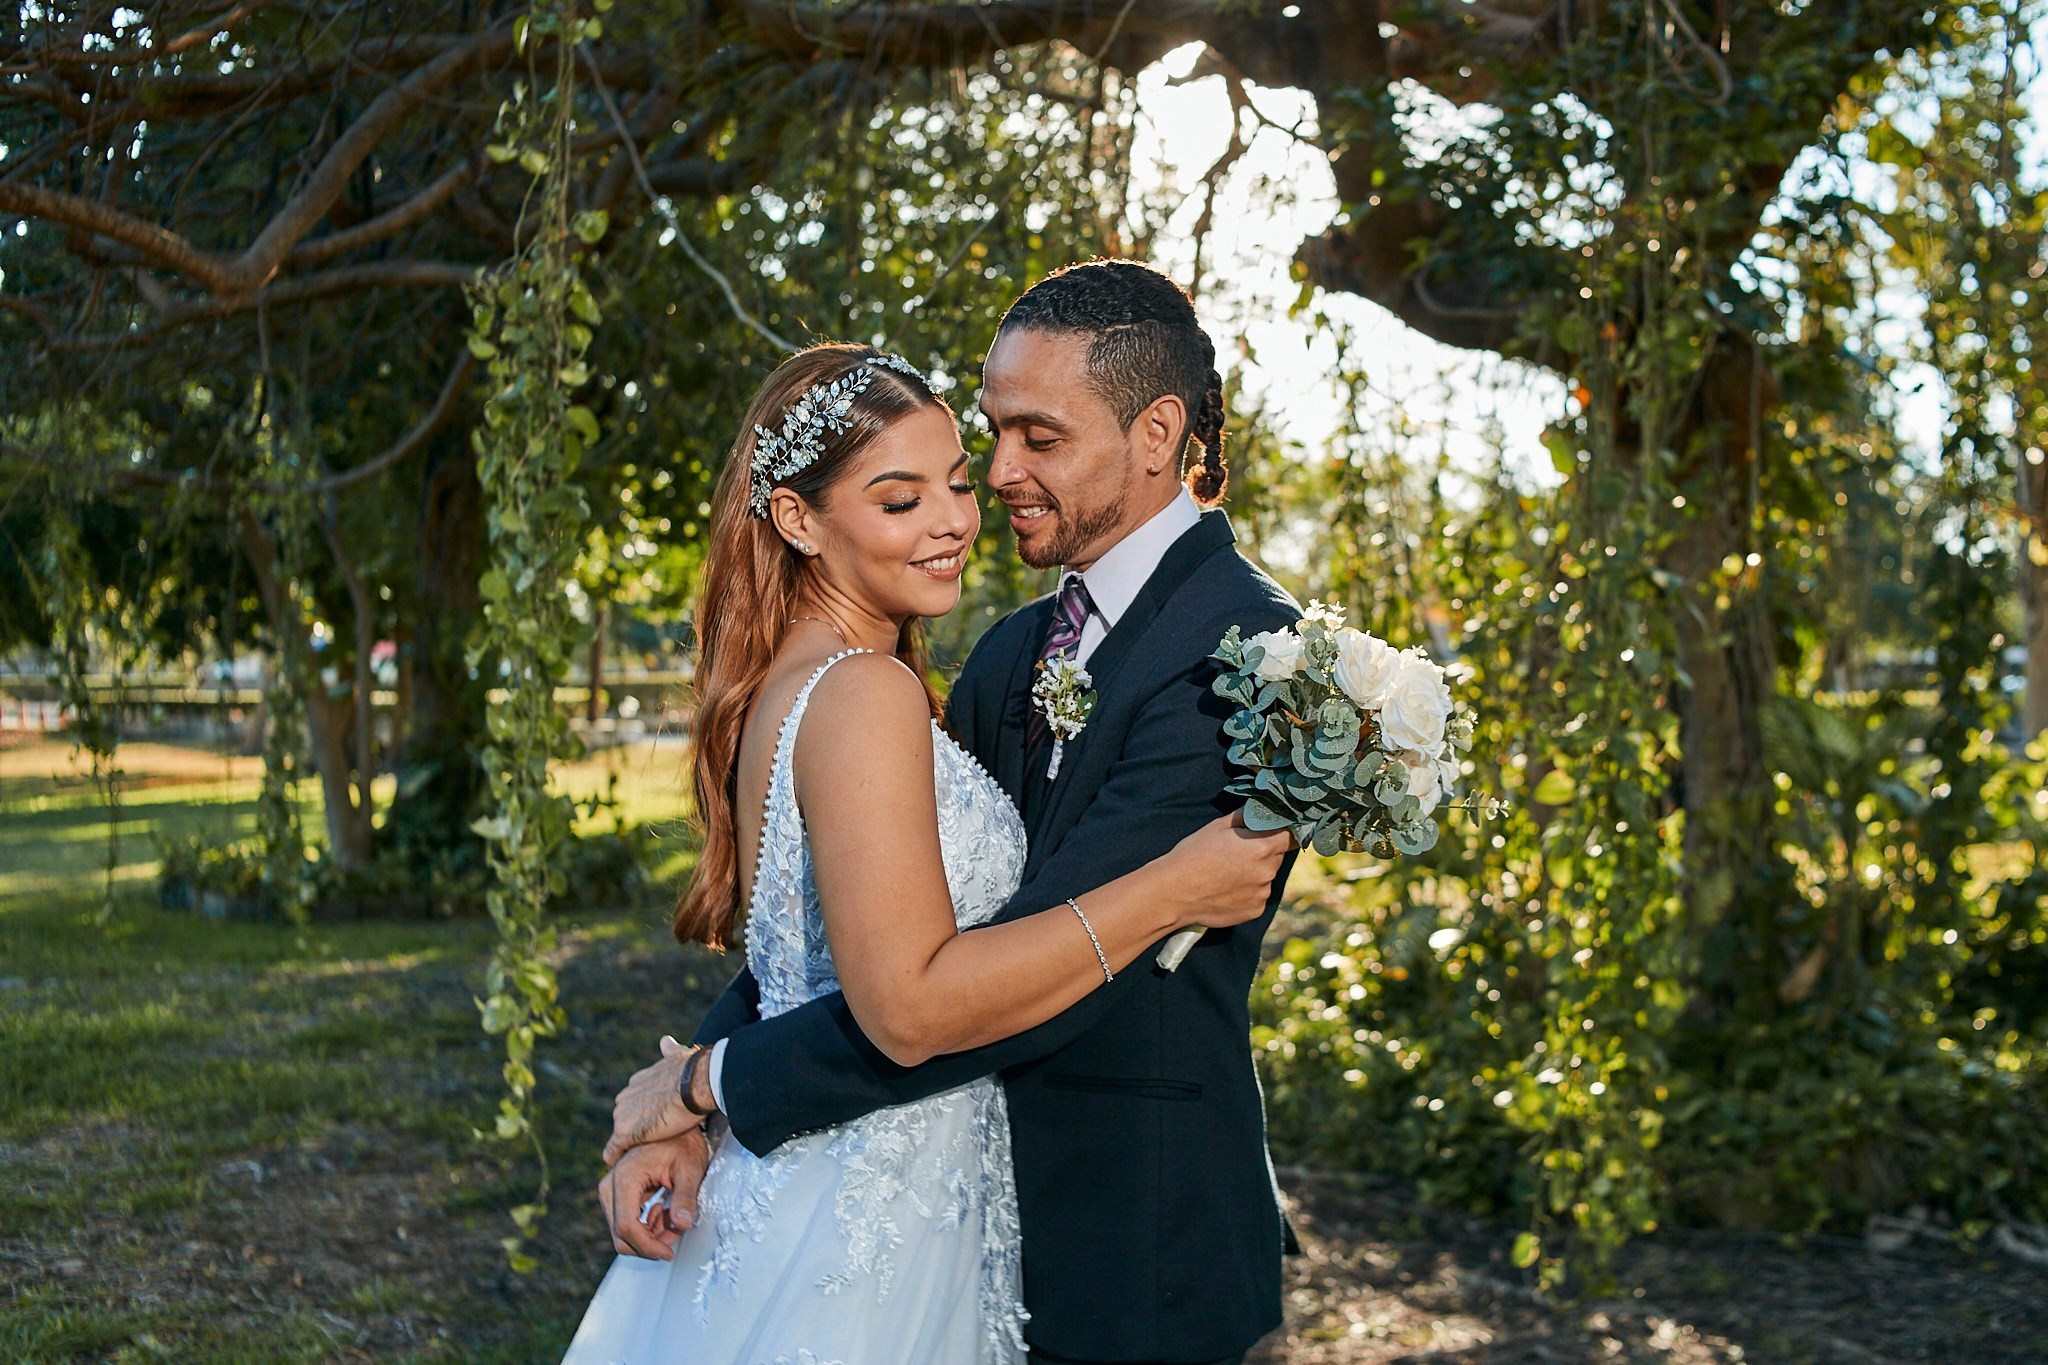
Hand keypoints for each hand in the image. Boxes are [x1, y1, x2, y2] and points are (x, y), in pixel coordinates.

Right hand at [597, 1129, 711, 1259]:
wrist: (675, 1120)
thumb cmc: (684, 1141)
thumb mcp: (691, 1168)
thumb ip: (686, 1197)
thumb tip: (683, 1225)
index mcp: (626, 1177)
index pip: (627, 1227)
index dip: (647, 1246)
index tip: (668, 1253)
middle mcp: (610, 1184)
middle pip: (620, 1234)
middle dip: (649, 1243)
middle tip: (677, 1234)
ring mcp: (610, 1188)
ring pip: (621, 1230)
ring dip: (649, 1234)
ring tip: (674, 1218)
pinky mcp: (615, 1191)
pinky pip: (625, 1220)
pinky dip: (645, 1224)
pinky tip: (664, 1210)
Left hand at [604, 1035, 710, 1166]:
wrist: (696, 1082)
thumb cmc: (693, 1070)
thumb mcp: (678, 1054)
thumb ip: (669, 1052)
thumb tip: (665, 1041)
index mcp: (638, 1081)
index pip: (634, 1101)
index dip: (644, 1113)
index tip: (654, 1123)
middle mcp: (626, 1096)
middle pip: (625, 1118)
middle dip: (636, 1129)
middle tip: (652, 1142)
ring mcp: (623, 1115)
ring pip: (621, 1135)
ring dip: (630, 1144)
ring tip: (641, 1155)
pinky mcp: (625, 1133)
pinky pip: (613, 1151)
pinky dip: (614, 1158)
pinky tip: (619, 1166)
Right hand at [1159, 809, 1293, 930]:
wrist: (1173, 892)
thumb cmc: (1193, 855)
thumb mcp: (1217, 826)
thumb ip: (1246, 816)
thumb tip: (1262, 808)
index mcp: (1262, 847)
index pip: (1291, 835)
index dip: (1284, 831)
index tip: (1275, 831)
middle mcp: (1267, 872)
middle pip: (1278, 856)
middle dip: (1264, 851)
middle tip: (1238, 852)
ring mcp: (1262, 893)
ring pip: (1268, 876)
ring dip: (1256, 872)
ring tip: (1227, 872)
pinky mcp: (1255, 910)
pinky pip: (1258, 895)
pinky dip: (1248, 891)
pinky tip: (1226, 889)